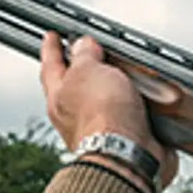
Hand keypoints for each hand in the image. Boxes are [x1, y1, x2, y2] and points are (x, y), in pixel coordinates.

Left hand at [40, 33, 177, 188]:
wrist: (128, 156)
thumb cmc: (103, 119)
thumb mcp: (89, 70)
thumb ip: (85, 55)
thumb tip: (83, 46)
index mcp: (59, 96)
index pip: (50, 65)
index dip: (51, 48)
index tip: (51, 36)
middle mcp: (74, 115)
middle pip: (74, 85)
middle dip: (80, 68)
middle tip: (85, 51)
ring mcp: (98, 128)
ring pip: (101, 101)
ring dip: (111, 87)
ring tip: (120, 71)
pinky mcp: (122, 139)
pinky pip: (126, 115)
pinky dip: (133, 105)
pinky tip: (142, 97)